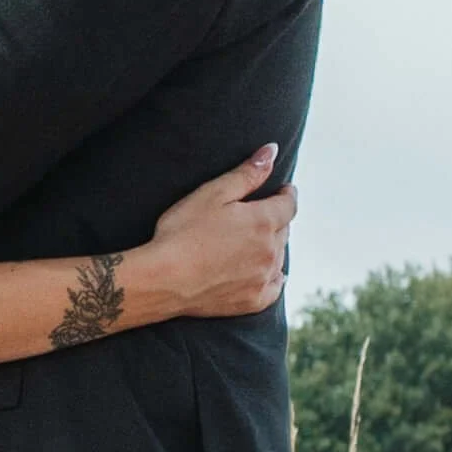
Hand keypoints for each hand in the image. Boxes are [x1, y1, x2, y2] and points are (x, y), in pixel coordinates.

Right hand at [145, 147, 295, 317]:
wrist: (163, 279)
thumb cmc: (183, 232)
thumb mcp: (213, 193)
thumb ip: (247, 174)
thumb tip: (272, 151)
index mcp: (263, 221)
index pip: (288, 204)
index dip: (287, 194)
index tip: (284, 190)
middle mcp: (270, 251)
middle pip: (284, 230)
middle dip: (277, 219)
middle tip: (263, 213)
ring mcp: (263, 278)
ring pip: (279, 257)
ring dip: (273, 246)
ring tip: (260, 240)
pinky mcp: (252, 301)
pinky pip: (275, 286)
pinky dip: (275, 277)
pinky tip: (271, 273)